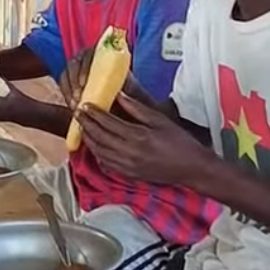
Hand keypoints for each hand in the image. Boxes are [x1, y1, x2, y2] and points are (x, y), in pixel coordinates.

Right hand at [60, 45, 152, 110]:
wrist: (124, 100)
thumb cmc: (129, 93)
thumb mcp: (131, 89)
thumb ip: (127, 88)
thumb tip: (119, 92)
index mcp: (103, 53)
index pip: (90, 56)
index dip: (84, 69)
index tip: (84, 84)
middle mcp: (88, 56)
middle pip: (75, 63)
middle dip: (74, 81)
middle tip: (77, 98)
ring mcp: (78, 66)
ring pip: (67, 73)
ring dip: (68, 89)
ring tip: (73, 105)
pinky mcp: (70, 77)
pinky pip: (63, 82)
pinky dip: (65, 93)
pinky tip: (71, 105)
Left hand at [78, 95, 209, 187]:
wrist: (191, 168)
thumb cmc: (179, 142)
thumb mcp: (160, 120)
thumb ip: (137, 108)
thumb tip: (119, 95)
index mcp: (138, 137)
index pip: (108, 123)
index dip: (94, 114)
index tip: (84, 105)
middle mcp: (129, 153)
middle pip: (100, 137)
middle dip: (86, 125)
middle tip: (78, 114)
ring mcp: (128, 166)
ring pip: (100, 152)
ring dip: (89, 139)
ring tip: (82, 128)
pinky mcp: (129, 174)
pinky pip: (107, 163)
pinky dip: (97, 153)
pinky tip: (95, 145)